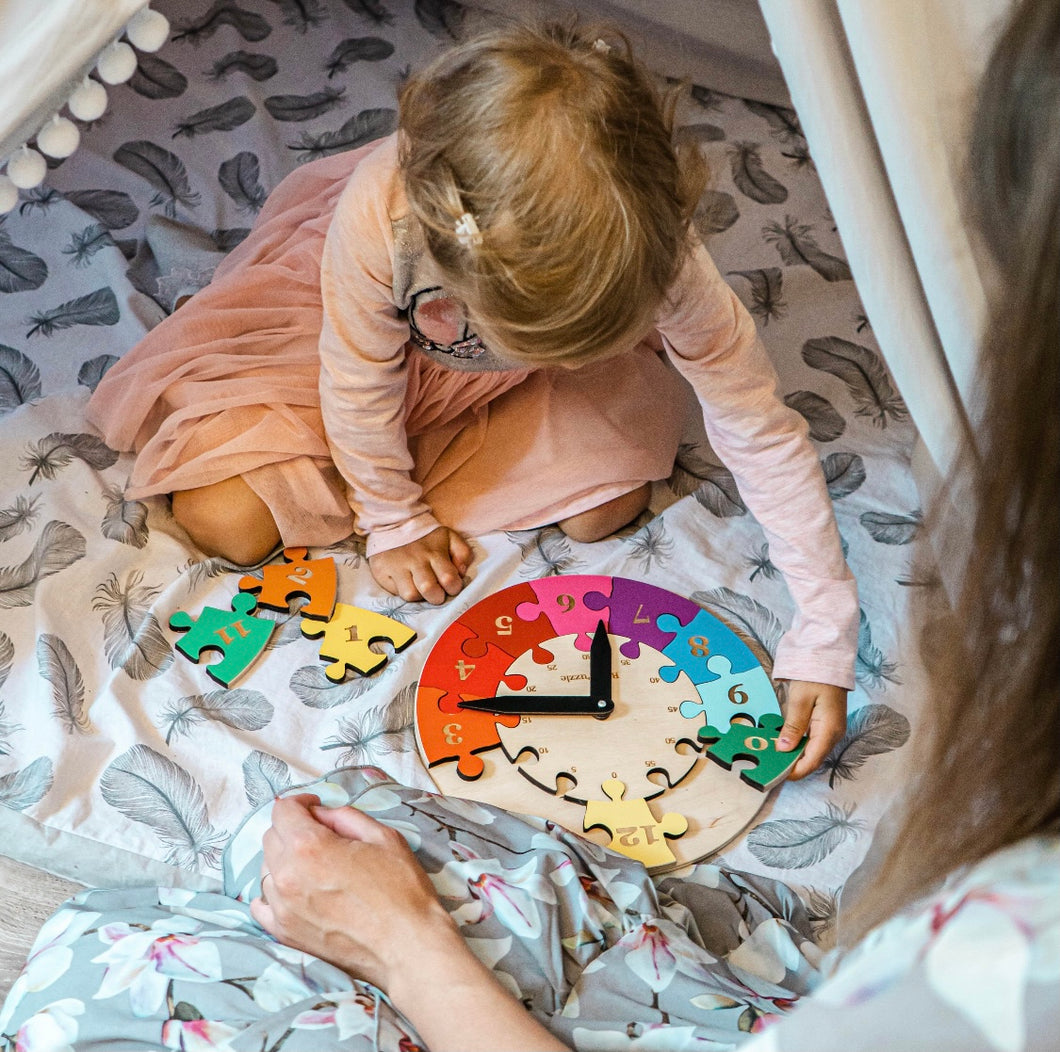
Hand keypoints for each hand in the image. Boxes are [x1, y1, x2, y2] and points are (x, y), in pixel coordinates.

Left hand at [250, 795, 456, 989]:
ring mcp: (282, 908)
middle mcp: (287, 876)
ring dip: (284, 859)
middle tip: (319, 834)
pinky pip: (262, 904)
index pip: (283, 811)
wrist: (407, 946)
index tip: (315, 807)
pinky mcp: (284, 934)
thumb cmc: (401, 889)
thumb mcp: (382, 836)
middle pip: (271, 838)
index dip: (300, 802)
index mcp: (309, 846)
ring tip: (314, 865)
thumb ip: (345, 817)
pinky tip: (297, 891)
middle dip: (292, 828)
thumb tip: (320, 814)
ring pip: (266, 869)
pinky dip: (275, 892)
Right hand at [369, 525, 470, 604]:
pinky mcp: (382, 572)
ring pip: (410, 595)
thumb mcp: (449, 537)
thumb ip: (463, 553)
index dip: (453, 588)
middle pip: (429, 589)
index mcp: (435, 553)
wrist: (393, 523)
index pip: (449, 579)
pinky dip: (402, 592)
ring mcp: (397, 567)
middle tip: (436, 592)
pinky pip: (394, 592)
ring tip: (420, 587)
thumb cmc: (426, 536)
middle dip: (436, 597)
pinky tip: (406, 583)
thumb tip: (462, 572)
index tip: (450, 585)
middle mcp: (415, 560)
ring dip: (419, 596)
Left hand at [774, 680, 846, 778]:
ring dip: (794, 756)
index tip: (777, 775)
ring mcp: (831, 730)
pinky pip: (812, 741)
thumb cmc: (814, 677)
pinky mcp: (826, 724)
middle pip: (812, 758)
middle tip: (770, 767)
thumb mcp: (800, 700)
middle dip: (793, 765)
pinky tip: (784, 745)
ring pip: (812, 751)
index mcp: (829, 730)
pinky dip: (798, 745)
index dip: (795, 771)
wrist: (827, 659)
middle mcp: (833, 734)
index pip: (812, 761)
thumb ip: (793, 726)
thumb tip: (784, 749)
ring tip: (773, 758)